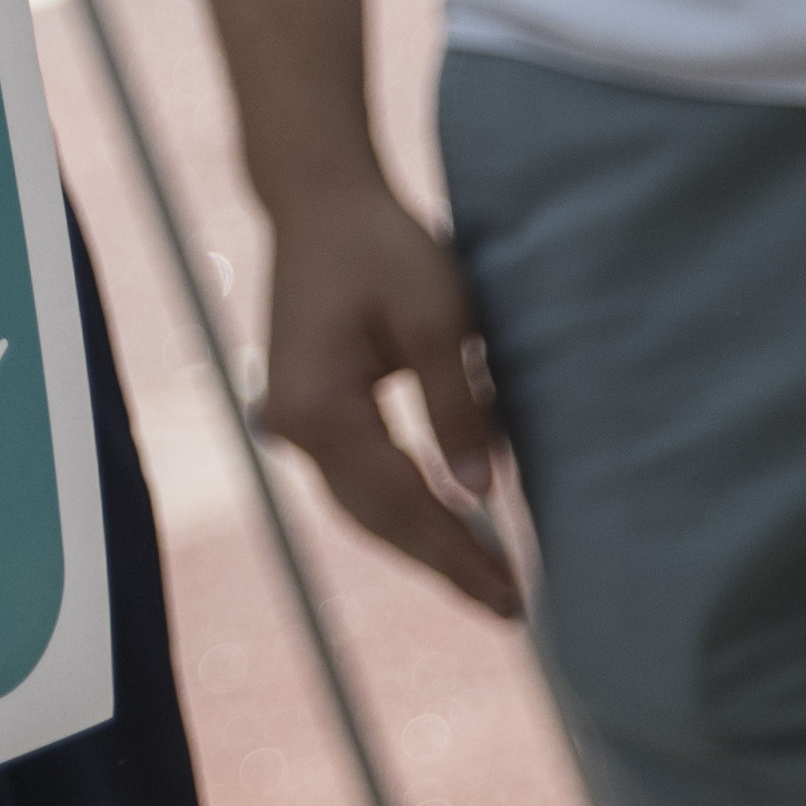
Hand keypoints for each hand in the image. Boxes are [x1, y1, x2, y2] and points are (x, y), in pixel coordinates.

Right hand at [252, 175, 520, 618]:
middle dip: (441, 562)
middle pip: (374, 518)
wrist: (317, 199)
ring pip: (360, 506)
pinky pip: (353, 479)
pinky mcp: (305, 408)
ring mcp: (292, 420)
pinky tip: (438, 522)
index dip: (458, 551)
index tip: (513, 593)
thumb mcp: (434, 319)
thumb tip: (480, 492)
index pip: (401, 502)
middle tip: (508, 605)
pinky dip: (398, 510)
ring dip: (419, 542)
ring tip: (481, 576)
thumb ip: (456, 408)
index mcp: (321, 409)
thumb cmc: (380, 247)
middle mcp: (295, 426)